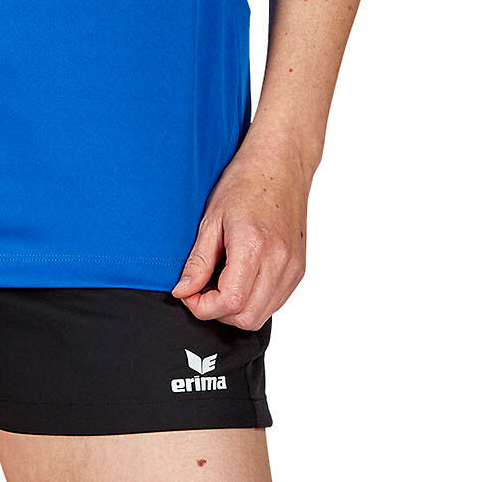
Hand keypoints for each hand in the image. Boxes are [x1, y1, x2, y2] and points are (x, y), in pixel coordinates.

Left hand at [171, 136, 310, 328]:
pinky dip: (253, 301)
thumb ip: (198, 261)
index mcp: (254, 247)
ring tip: (220, 281)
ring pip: (261, 315)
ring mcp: (293, 268)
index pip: (229, 302)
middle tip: (200, 289)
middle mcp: (279, 262)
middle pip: (246, 318)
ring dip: (236, 309)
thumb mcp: (211, 219)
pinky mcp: (299, 270)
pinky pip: (274, 302)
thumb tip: (183, 291)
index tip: (188, 294)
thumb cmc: (245, 182)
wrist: (281, 164)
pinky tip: (240, 278)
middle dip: (217, 312)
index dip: (202, 306)